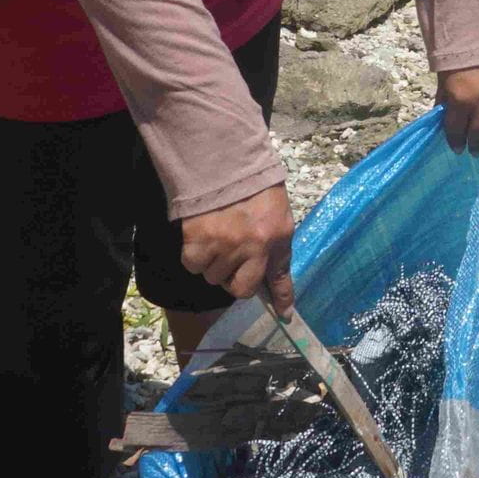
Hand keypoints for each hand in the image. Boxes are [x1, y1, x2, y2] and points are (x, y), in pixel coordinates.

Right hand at [180, 183, 295, 314]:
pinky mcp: (197, 243)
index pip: (281, 276)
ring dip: (215, 264)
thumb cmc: (253, 186)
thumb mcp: (276, 214)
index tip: (284, 315)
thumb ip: (276, 246)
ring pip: (215, 277)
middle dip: (237, 279)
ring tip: (218, 237)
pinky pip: (194, 266)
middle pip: (241, 289)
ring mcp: (224, 246)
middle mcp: (253, 247)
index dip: (281, 299)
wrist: (221, 162)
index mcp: (277, 236)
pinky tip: (202, 235)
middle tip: (233, 259)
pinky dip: (196, 256)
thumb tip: (273, 278)